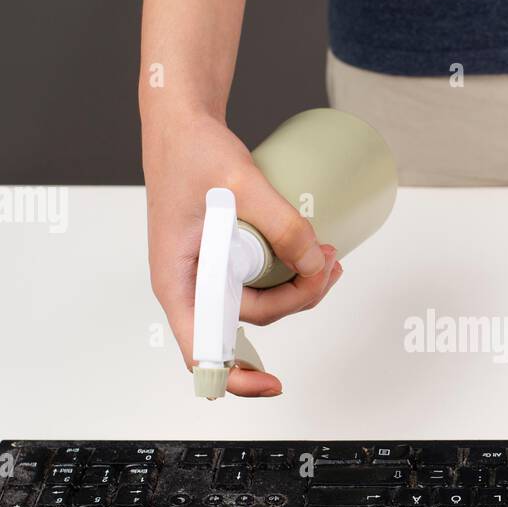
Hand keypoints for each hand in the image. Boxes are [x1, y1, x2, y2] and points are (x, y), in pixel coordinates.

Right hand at [143, 109, 342, 396]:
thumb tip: (316, 261)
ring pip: (262, 299)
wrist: (182, 121)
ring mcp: (210, 271)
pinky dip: (290, 272)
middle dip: (297, 301)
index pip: (203, 351)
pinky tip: (314, 255)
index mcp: (178, 281)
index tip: (273, 385)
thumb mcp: (240, 183)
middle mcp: (192, 284)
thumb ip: (282, 223)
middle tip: (329, 268)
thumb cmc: (190, 149)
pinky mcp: (226, 256)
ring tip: (329, 257)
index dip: (238, 377)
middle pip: (251, 320)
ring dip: (299, 287)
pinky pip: (262, 278)